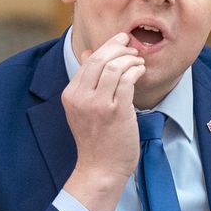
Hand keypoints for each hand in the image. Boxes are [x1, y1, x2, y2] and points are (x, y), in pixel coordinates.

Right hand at [61, 33, 144, 210]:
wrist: (100, 170)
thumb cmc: (95, 141)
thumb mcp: (82, 109)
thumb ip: (86, 82)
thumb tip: (89, 53)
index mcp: (70, 95)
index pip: (88, 60)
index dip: (107, 46)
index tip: (120, 41)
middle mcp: (81, 97)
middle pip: (101, 59)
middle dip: (119, 47)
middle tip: (132, 46)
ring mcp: (98, 104)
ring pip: (115, 66)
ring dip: (130, 59)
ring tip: (138, 61)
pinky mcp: (116, 111)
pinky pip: (128, 80)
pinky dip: (136, 70)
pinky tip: (140, 71)